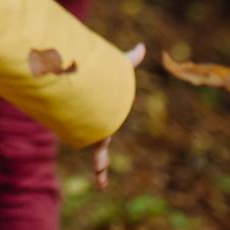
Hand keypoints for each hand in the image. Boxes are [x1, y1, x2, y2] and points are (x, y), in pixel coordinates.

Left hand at [85, 44, 144, 189]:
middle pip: (98, 135)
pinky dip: (102, 172)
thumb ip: (128, 59)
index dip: (104, 122)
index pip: (104, 117)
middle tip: (99, 155)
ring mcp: (96, 133)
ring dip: (101, 165)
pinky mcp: (96, 142)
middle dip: (96, 143)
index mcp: (105, 109)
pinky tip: (102, 184)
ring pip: (98, 151)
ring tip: (102, 178)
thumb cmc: (102, 83)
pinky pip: (100, 161)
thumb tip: (142, 45)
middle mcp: (99, 122)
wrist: (87, 99)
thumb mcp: (118, 71)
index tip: (102, 126)